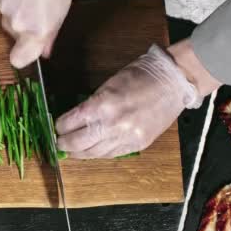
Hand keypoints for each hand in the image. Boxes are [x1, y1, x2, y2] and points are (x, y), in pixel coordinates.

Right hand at [0, 0, 71, 68]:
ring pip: (6, 12)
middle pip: (13, 31)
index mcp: (36, 31)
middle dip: (22, 21)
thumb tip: (45, 50)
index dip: (22, 54)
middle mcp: (17, 23)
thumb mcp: (63, 9)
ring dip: (16, 3)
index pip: (19, 60)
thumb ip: (51, 32)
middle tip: (36, 4)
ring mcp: (2, 5)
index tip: (29, 48)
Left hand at [55, 43, 205, 158]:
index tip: (56, 126)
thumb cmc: (141, 76)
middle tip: (58, 142)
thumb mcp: (108, 84)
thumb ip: (91, 104)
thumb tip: (75, 118)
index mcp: (102, 105)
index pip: (70, 123)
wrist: (173, 82)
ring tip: (72, 151)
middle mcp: (112, 125)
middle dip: (64, 144)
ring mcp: (125, 138)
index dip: (60, 126)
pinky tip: (92, 151)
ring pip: (93, 153)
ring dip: (79, 153)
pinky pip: (111, 155)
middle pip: (77, 143)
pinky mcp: (137, 145)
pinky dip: (98, 154)